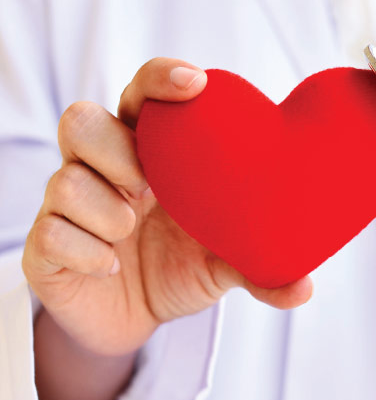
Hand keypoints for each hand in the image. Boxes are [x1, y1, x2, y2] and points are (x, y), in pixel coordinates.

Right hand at [23, 58, 312, 356]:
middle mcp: (105, 171)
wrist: (137, 320)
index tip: (194, 84)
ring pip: (64, 178)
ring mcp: (69, 207)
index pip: (141, 96)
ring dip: (104, 210)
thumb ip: (261, 268)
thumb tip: (305, 288)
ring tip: (131, 232)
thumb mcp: (225, 266)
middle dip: (115, 148)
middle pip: (82, 120)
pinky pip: (50, 233)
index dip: (160, 80)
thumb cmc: (180, 269)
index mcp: (149, 156)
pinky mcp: (46, 247)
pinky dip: (87, 251)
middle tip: (146, 184)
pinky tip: (112, 266)